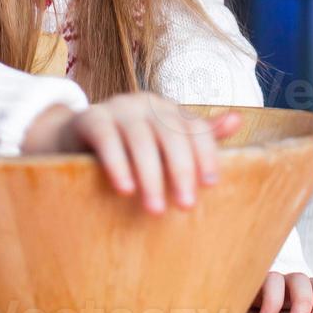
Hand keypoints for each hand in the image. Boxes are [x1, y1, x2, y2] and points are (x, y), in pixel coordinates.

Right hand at [23, 93, 242, 213]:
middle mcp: (146, 103)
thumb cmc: (129, 147)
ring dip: (150, 175)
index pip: (194, 127)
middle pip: (170, 133)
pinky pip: (106, 139)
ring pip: (140, 139)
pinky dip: (117, 164)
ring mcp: (117, 108)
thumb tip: (238, 119)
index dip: (205, 153)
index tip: (211, 183)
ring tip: (154, 209)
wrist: (74, 138)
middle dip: (180, 169)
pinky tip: (124, 189)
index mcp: (169, 110)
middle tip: (186, 205)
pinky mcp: (90, 118)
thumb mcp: (164, 143)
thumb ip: (199, 136)